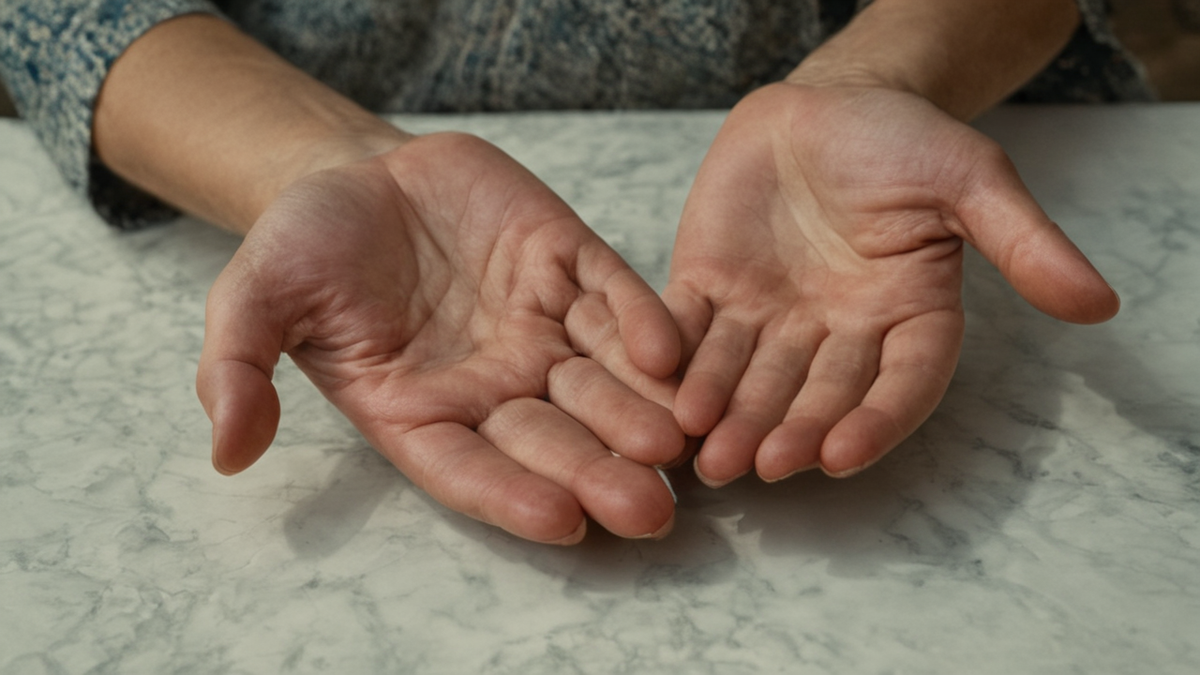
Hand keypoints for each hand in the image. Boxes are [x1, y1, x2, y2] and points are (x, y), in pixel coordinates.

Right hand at [196, 133, 683, 542]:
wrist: (353, 172)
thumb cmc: (302, 249)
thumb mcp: (251, 303)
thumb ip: (238, 373)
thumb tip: (227, 456)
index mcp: (419, 411)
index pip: (470, 468)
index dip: (512, 497)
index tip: (559, 521)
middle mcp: (491, 383)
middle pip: (552, 439)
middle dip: (598, 473)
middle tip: (648, 509)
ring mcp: (539, 325)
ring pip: (599, 378)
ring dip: (637, 410)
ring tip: (673, 440)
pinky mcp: (568, 263)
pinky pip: (614, 295)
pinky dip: (643, 321)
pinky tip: (667, 349)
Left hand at [665, 83, 1117, 484]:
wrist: (824, 103)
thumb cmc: (905, 138)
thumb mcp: (971, 179)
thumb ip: (1023, 241)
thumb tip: (1099, 304)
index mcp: (906, 318)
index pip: (898, 385)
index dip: (873, 422)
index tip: (841, 455)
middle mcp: (836, 333)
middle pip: (813, 395)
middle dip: (785, 432)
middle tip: (757, 467)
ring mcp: (768, 317)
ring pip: (746, 378)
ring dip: (727, 416)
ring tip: (706, 452)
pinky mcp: (708, 289)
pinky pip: (688, 332)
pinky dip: (676, 361)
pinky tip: (663, 388)